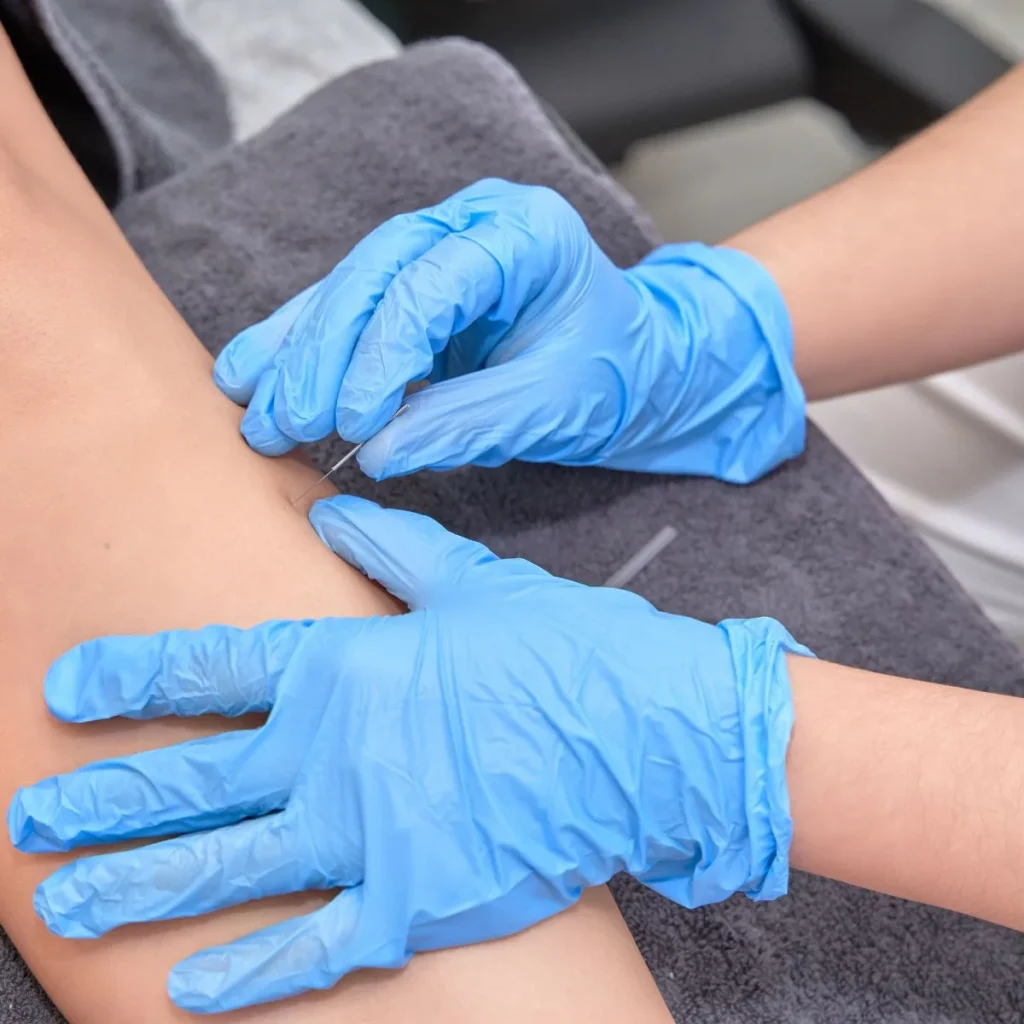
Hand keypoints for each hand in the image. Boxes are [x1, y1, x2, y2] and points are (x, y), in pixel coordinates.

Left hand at [8, 497, 805, 1012]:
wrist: (645, 731)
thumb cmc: (560, 648)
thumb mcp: (470, 581)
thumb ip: (388, 549)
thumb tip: (326, 516)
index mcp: (347, 663)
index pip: (213, 666)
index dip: (132, 675)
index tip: (66, 689)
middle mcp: (336, 751)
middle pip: (193, 778)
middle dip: (103, 799)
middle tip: (29, 819)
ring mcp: (367, 832)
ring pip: (225, 867)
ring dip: (138, 886)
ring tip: (65, 904)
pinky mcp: (412, 898)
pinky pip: (311, 945)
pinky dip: (247, 972)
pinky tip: (184, 989)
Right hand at [214, 178, 804, 482]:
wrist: (639, 366)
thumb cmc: (614, 376)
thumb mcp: (558, 405)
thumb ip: (471, 423)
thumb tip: (378, 452)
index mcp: (524, 235)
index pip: (432, 284)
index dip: (382, 354)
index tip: (354, 422)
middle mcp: (472, 225)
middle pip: (373, 276)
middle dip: (322, 354)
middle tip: (282, 422)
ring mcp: (438, 247)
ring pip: (348, 288)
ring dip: (297, 352)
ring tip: (252, 407)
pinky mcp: (415, 285)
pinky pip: (349, 310)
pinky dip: (303, 346)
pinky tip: (254, 375)